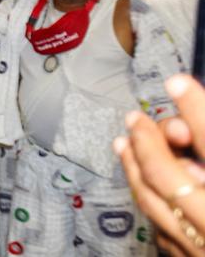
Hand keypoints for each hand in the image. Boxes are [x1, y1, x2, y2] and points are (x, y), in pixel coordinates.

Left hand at [116, 75, 204, 256]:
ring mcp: (203, 252)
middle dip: (149, 142)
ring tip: (125, 142)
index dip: (197, 112)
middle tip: (136, 116)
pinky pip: (164, 233)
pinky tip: (142, 187)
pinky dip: (149, 203)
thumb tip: (194, 144)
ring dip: (136, 169)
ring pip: (156, 206)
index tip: (177, 82)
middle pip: (171, 179)